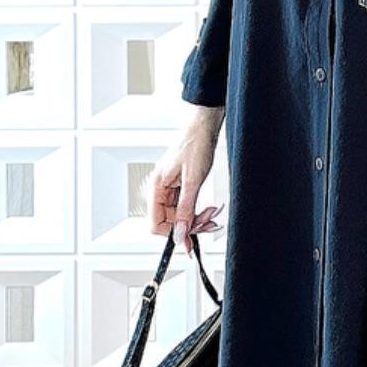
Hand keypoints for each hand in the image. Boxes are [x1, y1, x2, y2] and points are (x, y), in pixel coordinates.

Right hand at [152, 105, 224, 255]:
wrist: (203, 128)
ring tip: (211, 215)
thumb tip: (179, 231)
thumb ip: (185, 209)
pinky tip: (208, 210)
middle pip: (169, 222)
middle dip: (189, 225)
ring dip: (196, 219)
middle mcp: (160, 190)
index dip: (171, 234)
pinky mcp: (180, 188)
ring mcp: (170, 189)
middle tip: (208, 223)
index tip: (188, 239)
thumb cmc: (195, 145)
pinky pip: (186, 207)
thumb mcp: (192, 181)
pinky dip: (198, 211)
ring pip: (180, 216)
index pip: (155, 223)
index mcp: (156, 187)